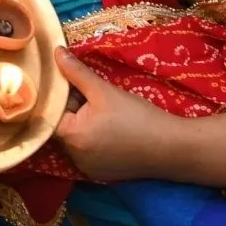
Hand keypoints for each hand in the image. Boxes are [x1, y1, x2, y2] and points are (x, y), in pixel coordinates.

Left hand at [50, 50, 185, 182]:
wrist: (173, 148)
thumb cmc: (137, 117)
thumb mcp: (104, 90)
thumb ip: (76, 72)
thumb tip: (56, 52)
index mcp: (71, 138)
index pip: (52, 113)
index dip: (60, 96)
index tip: (70, 82)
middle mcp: (75, 157)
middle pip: (64, 126)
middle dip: (73, 108)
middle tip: (92, 93)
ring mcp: (89, 168)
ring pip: (78, 138)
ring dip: (85, 122)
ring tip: (105, 110)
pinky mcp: (103, 173)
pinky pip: (90, 150)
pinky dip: (96, 138)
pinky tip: (113, 127)